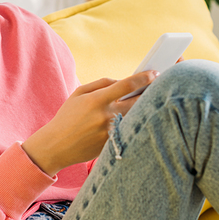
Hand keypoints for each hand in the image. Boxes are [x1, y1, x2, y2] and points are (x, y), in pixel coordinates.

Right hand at [22, 71, 157, 175]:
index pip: (126, 85)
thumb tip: (123, 81)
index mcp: (96, 100)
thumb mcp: (79, 93)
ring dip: (147, 109)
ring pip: (137, 118)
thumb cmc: (67, 117)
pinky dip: (136, 124)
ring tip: (155, 102)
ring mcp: (110, 132)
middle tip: (162, 87)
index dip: (143, 78)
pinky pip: (130, 131)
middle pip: (138, 102)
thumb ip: (101, 84)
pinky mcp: (113, 145)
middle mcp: (105, 116)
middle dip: (152, 93)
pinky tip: (143, 120)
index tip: (155, 73)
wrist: (56, 146)